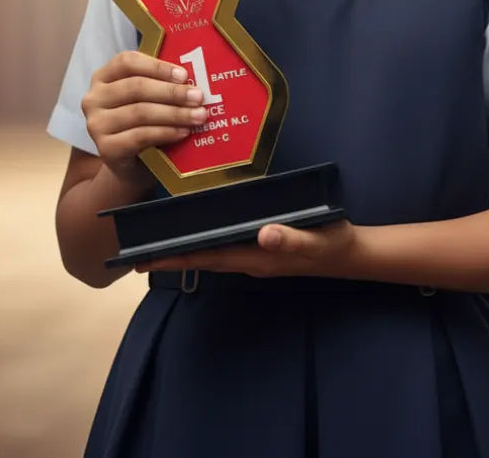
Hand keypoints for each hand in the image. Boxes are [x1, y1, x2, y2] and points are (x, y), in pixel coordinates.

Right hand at [81, 51, 208, 182]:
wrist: (132, 164)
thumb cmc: (143, 123)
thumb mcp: (149, 99)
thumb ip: (161, 85)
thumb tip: (193, 80)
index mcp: (103, 77)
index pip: (127, 62)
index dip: (157, 67)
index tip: (184, 76)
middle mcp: (93, 98)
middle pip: (136, 87)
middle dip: (172, 92)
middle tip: (198, 97)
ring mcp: (96, 125)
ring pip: (140, 112)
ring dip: (174, 113)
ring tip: (198, 116)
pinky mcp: (105, 149)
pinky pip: (140, 136)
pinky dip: (165, 132)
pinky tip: (183, 131)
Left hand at [135, 220, 359, 278]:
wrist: (350, 254)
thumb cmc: (331, 244)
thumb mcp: (315, 239)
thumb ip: (290, 236)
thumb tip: (262, 233)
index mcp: (255, 257)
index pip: (207, 258)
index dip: (177, 258)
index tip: (146, 258)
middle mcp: (249, 259)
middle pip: (203, 258)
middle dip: (172, 255)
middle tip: (138, 251)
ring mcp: (255, 255)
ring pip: (213, 253)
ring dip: (187, 249)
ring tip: (160, 241)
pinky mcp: (262, 248)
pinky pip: (226, 246)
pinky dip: (208, 240)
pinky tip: (201, 229)